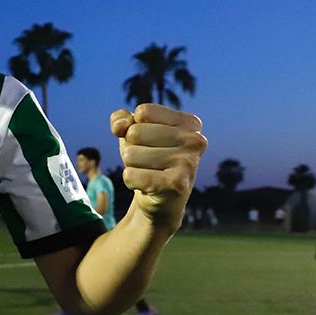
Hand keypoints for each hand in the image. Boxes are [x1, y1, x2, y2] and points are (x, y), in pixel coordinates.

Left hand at [111, 104, 207, 227]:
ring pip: (130, 154)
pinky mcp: (176, 185)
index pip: (143, 112)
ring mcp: (189, 163)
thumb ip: (121, 119)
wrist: (161, 201)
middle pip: (135, 133)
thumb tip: (119, 126)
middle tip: (148, 163)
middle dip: (132, 149)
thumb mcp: (133, 133)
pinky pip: (130, 175)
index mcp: (190, 123)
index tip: (149, 143)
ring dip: (131, 166)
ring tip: (149, 174)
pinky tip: (147, 186)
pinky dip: (131, 181)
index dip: (134, 128)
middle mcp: (195, 141)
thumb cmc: (148, 160)